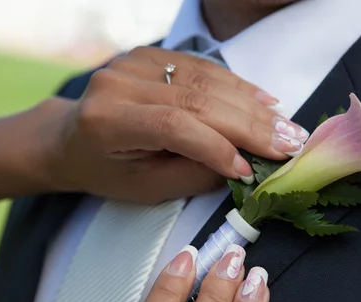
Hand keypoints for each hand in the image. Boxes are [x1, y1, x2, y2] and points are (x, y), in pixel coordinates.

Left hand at [42, 46, 308, 202]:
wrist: (71, 137)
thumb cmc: (106, 170)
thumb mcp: (145, 188)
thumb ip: (192, 174)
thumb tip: (244, 165)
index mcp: (107, 120)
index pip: (174, 125)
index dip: (218, 145)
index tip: (251, 169)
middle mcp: (119, 83)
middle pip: (196, 98)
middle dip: (249, 124)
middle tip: (289, 143)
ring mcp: (135, 62)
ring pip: (206, 79)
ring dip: (252, 104)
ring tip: (286, 126)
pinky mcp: (152, 55)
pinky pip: (203, 68)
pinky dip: (237, 86)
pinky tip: (265, 100)